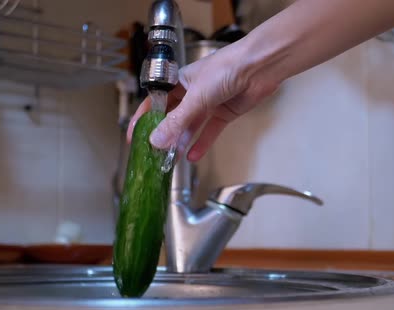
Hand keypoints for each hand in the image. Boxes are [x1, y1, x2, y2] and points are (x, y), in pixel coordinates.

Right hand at [127, 41, 278, 161]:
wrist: (260, 66)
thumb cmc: (226, 69)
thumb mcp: (196, 97)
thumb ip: (177, 121)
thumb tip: (155, 141)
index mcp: (179, 81)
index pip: (155, 102)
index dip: (143, 118)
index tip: (133, 136)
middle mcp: (192, 92)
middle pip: (172, 116)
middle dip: (163, 134)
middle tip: (153, 154)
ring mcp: (209, 103)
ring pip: (190, 126)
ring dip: (181, 142)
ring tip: (170, 160)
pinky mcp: (225, 112)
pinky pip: (210, 131)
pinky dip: (202, 143)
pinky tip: (192, 156)